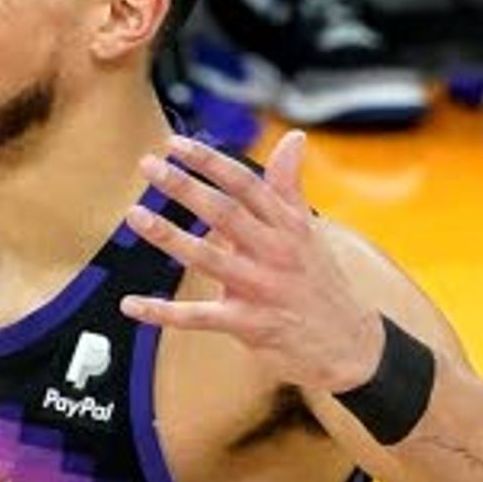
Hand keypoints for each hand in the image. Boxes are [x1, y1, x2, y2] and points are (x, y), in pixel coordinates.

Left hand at [116, 133, 389, 399]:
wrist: (351, 344)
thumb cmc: (321, 282)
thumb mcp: (309, 231)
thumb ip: (291, 185)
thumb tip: (294, 137)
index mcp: (288, 226)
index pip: (245, 184)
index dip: (209, 162)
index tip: (176, 145)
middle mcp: (276, 253)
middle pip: (225, 213)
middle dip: (185, 187)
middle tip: (148, 166)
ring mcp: (263, 289)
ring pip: (209, 258)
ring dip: (169, 237)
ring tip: (134, 216)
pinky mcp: (251, 324)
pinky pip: (200, 317)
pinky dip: (163, 312)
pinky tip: (131, 304)